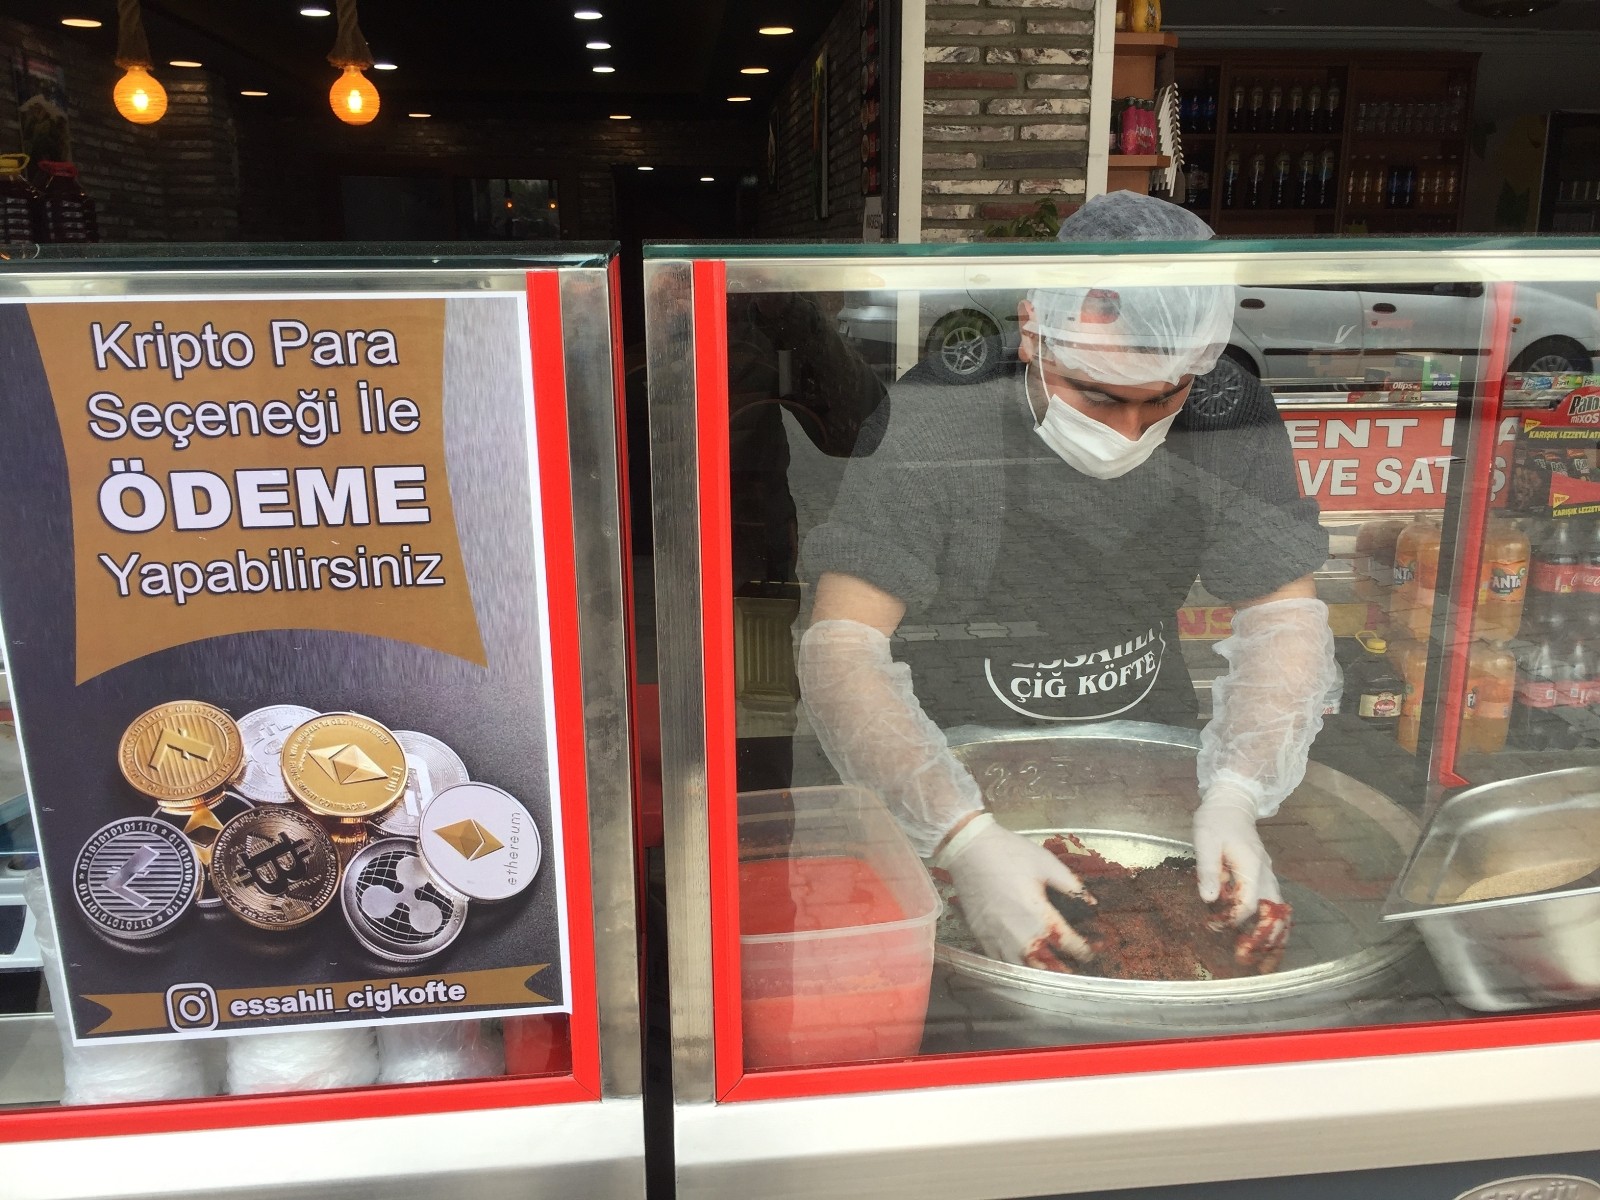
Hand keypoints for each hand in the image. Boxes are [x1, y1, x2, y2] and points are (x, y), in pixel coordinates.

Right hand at [940, 816, 1095, 971]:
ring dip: (1040, 973)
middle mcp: (1020, 934)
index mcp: (1039, 915)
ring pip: (1022, 969)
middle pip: (1047, 964)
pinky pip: (1000, 961)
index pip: (1068, 943)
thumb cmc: (1009, 853)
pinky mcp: (981, 937)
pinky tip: (1022, 964)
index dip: (1084, 950)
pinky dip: (1015, 966)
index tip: (1092, 950)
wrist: (969, 850)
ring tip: (1051, 973)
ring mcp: (998, 938)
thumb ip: (1071, 886)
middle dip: (1064, 969)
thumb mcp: (1046, 863)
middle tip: (1076, 969)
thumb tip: (1091, 902)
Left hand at [1193, 784, 1291, 971]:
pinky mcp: (1265, 875)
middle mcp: (1265, 873)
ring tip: (1266, 960)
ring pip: (1278, 911)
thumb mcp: (1205, 840)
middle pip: (1273, 913)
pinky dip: (1272, 922)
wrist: (1232, 802)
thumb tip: (1208, 899)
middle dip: (1264, 939)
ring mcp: (1268, 874)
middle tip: (1252, 963)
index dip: (1231, 921)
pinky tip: (1265, 936)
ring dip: (1273, 934)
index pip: (1247, 904)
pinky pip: (1273, 903)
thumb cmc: (1215, 820)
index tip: (1214, 929)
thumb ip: (1208, 869)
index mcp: (1251, 867)